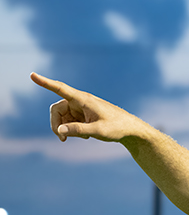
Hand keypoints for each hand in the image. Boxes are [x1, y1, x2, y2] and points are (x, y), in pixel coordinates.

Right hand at [30, 72, 145, 142]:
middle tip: (62, 138)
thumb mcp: (98, 131)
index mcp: (83, 99)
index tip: (32, 75)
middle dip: (56, 123)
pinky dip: (72, 129)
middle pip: (56, 109)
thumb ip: (78, 130)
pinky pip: (69, 121)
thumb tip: (60, 130)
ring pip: (62, 116)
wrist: (130, 130)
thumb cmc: (117, 128)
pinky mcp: (84, 114)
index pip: (60, 89)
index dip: (45, 83)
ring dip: (65, 128)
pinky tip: (85, 136)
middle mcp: (80, 101)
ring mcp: (81, 108)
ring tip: (81, 137)